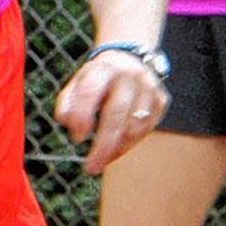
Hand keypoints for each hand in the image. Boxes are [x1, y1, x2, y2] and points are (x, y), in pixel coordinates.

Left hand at [53, 49, 168, 176]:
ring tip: (102, 160)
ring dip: (116, 149)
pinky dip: (130, 144)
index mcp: (105, 67)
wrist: (132, 59)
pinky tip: (117, 149)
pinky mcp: (161, 100)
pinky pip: (146, 129)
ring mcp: (149, 87)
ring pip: (134, 126)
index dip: (82, 116)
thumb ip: (68, 100)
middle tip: (91, 166)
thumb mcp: (80, 80)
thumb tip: (64, 120)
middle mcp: (130, 75)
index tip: (76, 138)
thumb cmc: (100, 77)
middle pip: (116, 114)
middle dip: (103, 145)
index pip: (90, 92)